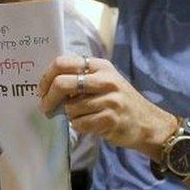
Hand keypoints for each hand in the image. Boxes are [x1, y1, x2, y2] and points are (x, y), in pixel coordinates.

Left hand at [37, 55, 176, 159]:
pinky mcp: (110, 119)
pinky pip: (79, 124)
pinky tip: (92, 125)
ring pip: (70, 108)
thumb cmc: (120, 101)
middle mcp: (105, 79)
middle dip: (48, 99)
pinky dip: (80, 126)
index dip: (46, 77)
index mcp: (100, 66)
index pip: (62, 63)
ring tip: (84, 116)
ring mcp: (109, 99)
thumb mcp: (103, 82)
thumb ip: (80, 79)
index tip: (41, 90)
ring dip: (71, 116)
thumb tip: (47, 87)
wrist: (148, 123)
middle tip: (45, 108)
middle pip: (62, 83)